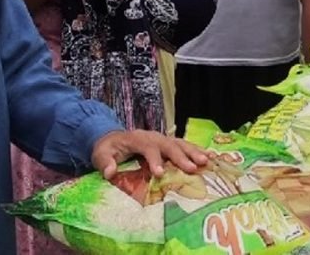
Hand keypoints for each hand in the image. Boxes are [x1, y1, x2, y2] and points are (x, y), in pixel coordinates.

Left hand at [91, 129, 207, 179]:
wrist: (112, 138)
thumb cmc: (107, 148)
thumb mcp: (100, 154)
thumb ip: (104, 162)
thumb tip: (110, 172)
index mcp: (138, 138)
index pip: (148, 148)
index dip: (155, 159)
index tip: (160, 173)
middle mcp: (153, 136)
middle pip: (169, 144)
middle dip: (182, 156)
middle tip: (193, 168)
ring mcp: (162, 139)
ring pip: (180, 143)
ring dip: (193, 152)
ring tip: (206, 161)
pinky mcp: (167, 144)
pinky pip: (183, 146)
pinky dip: (196, 151)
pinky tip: (209, 157)